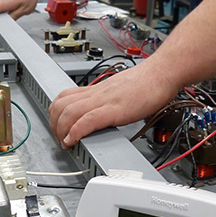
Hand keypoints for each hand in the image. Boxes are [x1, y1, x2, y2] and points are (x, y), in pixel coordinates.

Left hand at [48, 61, 178, 148]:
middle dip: (54, 125)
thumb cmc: (147, 82)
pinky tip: (74, 140)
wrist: (162, 73)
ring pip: (69, 112)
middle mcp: (96, 94)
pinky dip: (76, 132)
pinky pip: (88, 120)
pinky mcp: (114, 110)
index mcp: (96, 90)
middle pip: (60, 105)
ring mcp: (104, 101)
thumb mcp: (119, 91)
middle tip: (59, 138)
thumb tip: (101, 114)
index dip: (55, 114)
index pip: (64, 97)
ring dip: (61, 131)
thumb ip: (107, 102)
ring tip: (65, 143)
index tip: (58, 127)